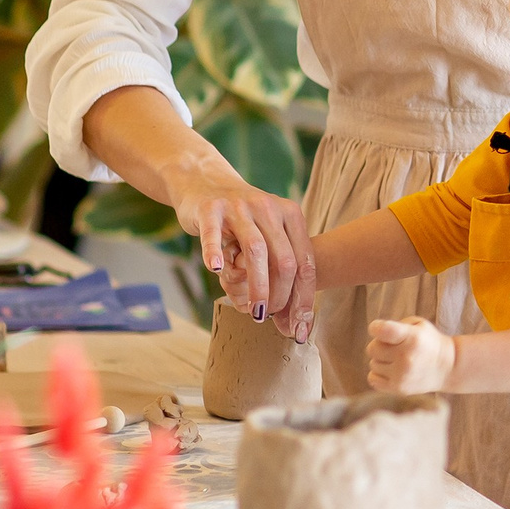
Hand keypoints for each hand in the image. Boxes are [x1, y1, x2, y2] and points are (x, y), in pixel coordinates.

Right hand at [172, 170, 314, 333]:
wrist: (205, 182)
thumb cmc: (242, 220)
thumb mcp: (269, 234)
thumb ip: (280, 268)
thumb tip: (292, 318)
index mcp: (291, 214)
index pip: (305, 262)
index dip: (304, 297)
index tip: (300, 327)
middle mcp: (269, 208)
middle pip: (284, 259)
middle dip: (281, 296)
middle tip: (270, 317)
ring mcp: (239, 207)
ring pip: (256, 251)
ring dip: (258, 286)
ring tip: (256, 311)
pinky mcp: (211, 209)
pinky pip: (214, 234)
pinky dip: (215, 253)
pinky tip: (216, 271)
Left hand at [366, 317, 454, 393]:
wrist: (448, 367)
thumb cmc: (428, 342)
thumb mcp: (418, 325)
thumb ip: (395, 325)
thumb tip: (373, 334)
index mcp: (413, 338)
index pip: (382, 330)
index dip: (375, 328)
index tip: (377, 329)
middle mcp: (406, 357)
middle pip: (372, 348)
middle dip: (380, 345)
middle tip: (393, 347)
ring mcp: (402, 375)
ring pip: (372, 364)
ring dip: (381, 360)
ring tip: (397, 360)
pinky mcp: (399, 389)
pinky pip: (372, 379)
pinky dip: (378, 374)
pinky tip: (392, 371)